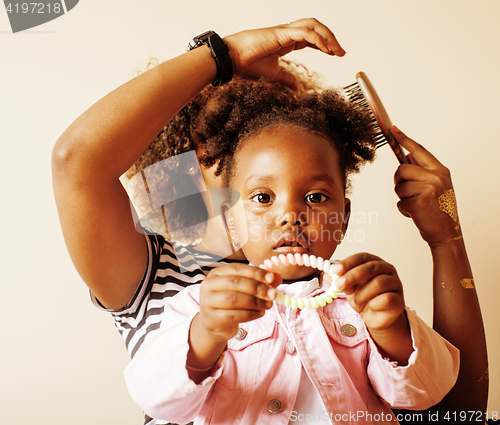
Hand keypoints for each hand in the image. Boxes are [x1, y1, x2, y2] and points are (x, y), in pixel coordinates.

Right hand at [199, 264, 280, 342]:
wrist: (214, 325)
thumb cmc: (230, 303)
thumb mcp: (244, 290)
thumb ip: (260, 281)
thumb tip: (277, 277)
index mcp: (217, 273)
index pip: (237, 268)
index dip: (256, 272)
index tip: (272, 278)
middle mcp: (209, 284)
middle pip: (236, 283)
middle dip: (257, 288)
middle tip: (273, 294)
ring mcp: (208, 301)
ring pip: (234, 299)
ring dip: (255, 302)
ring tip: (268, 305)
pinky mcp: (212, 318)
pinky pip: (233, 315)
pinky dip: (250, 314)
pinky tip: (260, 313)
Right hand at [224, 18, 344, 88]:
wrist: (232, 61)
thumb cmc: (245, 65)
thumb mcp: (272, 75)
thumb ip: (285, 79)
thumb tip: (296, 87)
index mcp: (284, 41)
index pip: (309, 37)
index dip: (323, 44)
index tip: (334, 54)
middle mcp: (286, 33)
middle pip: (314, 28)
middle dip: (330, 38)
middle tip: (341, 52)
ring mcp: (284, 31)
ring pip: (313, 25)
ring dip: (328, 36)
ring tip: (337, 50)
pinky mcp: (281, 34)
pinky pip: (306, 33)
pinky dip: (319, 40)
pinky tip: (326, 50)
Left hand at [334, 253, 405, 331]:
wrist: (375, 316)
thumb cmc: (363, 297)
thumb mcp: (348, 287)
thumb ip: (339, 280)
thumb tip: (327, 275)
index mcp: (374, 262)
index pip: (362, 257)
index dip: (348, 262)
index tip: (336, 270)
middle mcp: (387, 269)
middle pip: (370, 268)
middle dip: (352, 276)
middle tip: (339, 285)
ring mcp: (395, 284)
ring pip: (379, 283)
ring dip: (362, 293)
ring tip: (355, 302)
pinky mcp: (400, 300)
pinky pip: (387, 299)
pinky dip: (375, 303)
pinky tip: (370, 306)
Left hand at [392, 126, 460, 246]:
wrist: (446, 232)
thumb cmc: (439, 209)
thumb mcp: (436, 186)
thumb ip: (423, 171)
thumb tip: (406, 156)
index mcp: (440, 170)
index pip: (419, 150)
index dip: (404, 139)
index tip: (393, 129)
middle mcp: (436, 177)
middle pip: (402, 169)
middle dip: (399, 181)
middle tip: (409, 192)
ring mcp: (429, 189)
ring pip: (398, 186)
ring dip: (402, 198)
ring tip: (416, 204)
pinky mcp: (420, 201)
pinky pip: (399, 201)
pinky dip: (403, 209)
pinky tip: (415, 213)